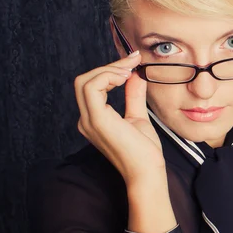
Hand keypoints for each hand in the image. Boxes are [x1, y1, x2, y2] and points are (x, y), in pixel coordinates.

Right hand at [74, 52, 164, 183]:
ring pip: (85, 81)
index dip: (110, 69)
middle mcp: (86, 119)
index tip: (133, 61)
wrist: (148, 172)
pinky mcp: (97, 120)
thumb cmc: (144, 151)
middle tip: (133, 62)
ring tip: (129, 72)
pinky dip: (107, 77)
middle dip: (109, 66)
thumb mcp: (138, 116)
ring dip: (109, 70)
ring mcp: (89, 120)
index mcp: (94, 118)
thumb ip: (134, 95)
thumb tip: (135, 75)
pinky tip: (125, 78)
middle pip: (84, 80)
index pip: (92, 85)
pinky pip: (91, 88)